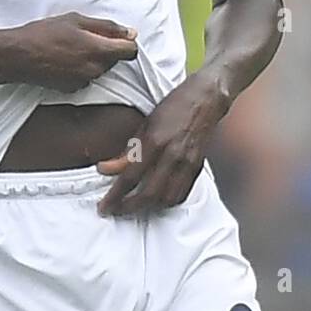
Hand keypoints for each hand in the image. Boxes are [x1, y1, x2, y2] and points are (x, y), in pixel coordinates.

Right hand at [0, 12, 137, 91]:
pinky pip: (87, 76)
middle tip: (86, 36)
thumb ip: (106, 27)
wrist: (18, 55)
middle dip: (107, 48)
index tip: (116, 36)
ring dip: (93, 58)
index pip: (130, 51)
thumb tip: (130, 32)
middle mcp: (95, 70)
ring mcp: (84, 82)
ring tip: (72, 47)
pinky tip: (65, 59)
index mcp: (98, 51)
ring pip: (100, 68)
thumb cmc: (44, 34)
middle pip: (115, 60)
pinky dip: (81, 68)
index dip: (126, 42)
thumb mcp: (76, 20)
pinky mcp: (73, 89)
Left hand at [96, 75, 229, 216]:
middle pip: (148, 194)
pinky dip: (166, 202)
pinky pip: (181, 194)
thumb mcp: (144, 124)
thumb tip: (106, 169)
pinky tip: (156, 201)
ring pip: (166, 199)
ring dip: (148, 208)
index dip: (115, 196)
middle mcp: (172, 155)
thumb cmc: (173, 106)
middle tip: (114, 211)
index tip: (103, 207)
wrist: (206, 99)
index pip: (130, 177)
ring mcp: (187, 163)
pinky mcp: (198, 167)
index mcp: (155, 141)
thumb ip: (127, 150)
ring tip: (132, 207)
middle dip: (128, 208)